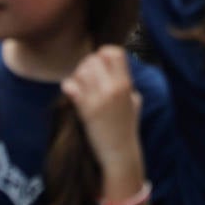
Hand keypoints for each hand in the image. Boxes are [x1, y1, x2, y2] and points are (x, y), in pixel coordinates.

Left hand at [61, 46, 142, 172]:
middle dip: (88, 65)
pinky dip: (69, 87)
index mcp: (127, 84)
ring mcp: (98, 98)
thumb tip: (113, 70)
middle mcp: (113, 88)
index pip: (113, 52)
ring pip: (80, 71)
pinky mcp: (85, 109)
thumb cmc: (127, 127)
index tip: (102, 64)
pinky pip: (70, 86)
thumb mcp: (135, 100)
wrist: (119, 152)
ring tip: (80, 86)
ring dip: (77, 76)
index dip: (104, 54)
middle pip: (93, 59)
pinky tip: (73, 94)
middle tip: (87, 77)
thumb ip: (126, 83)